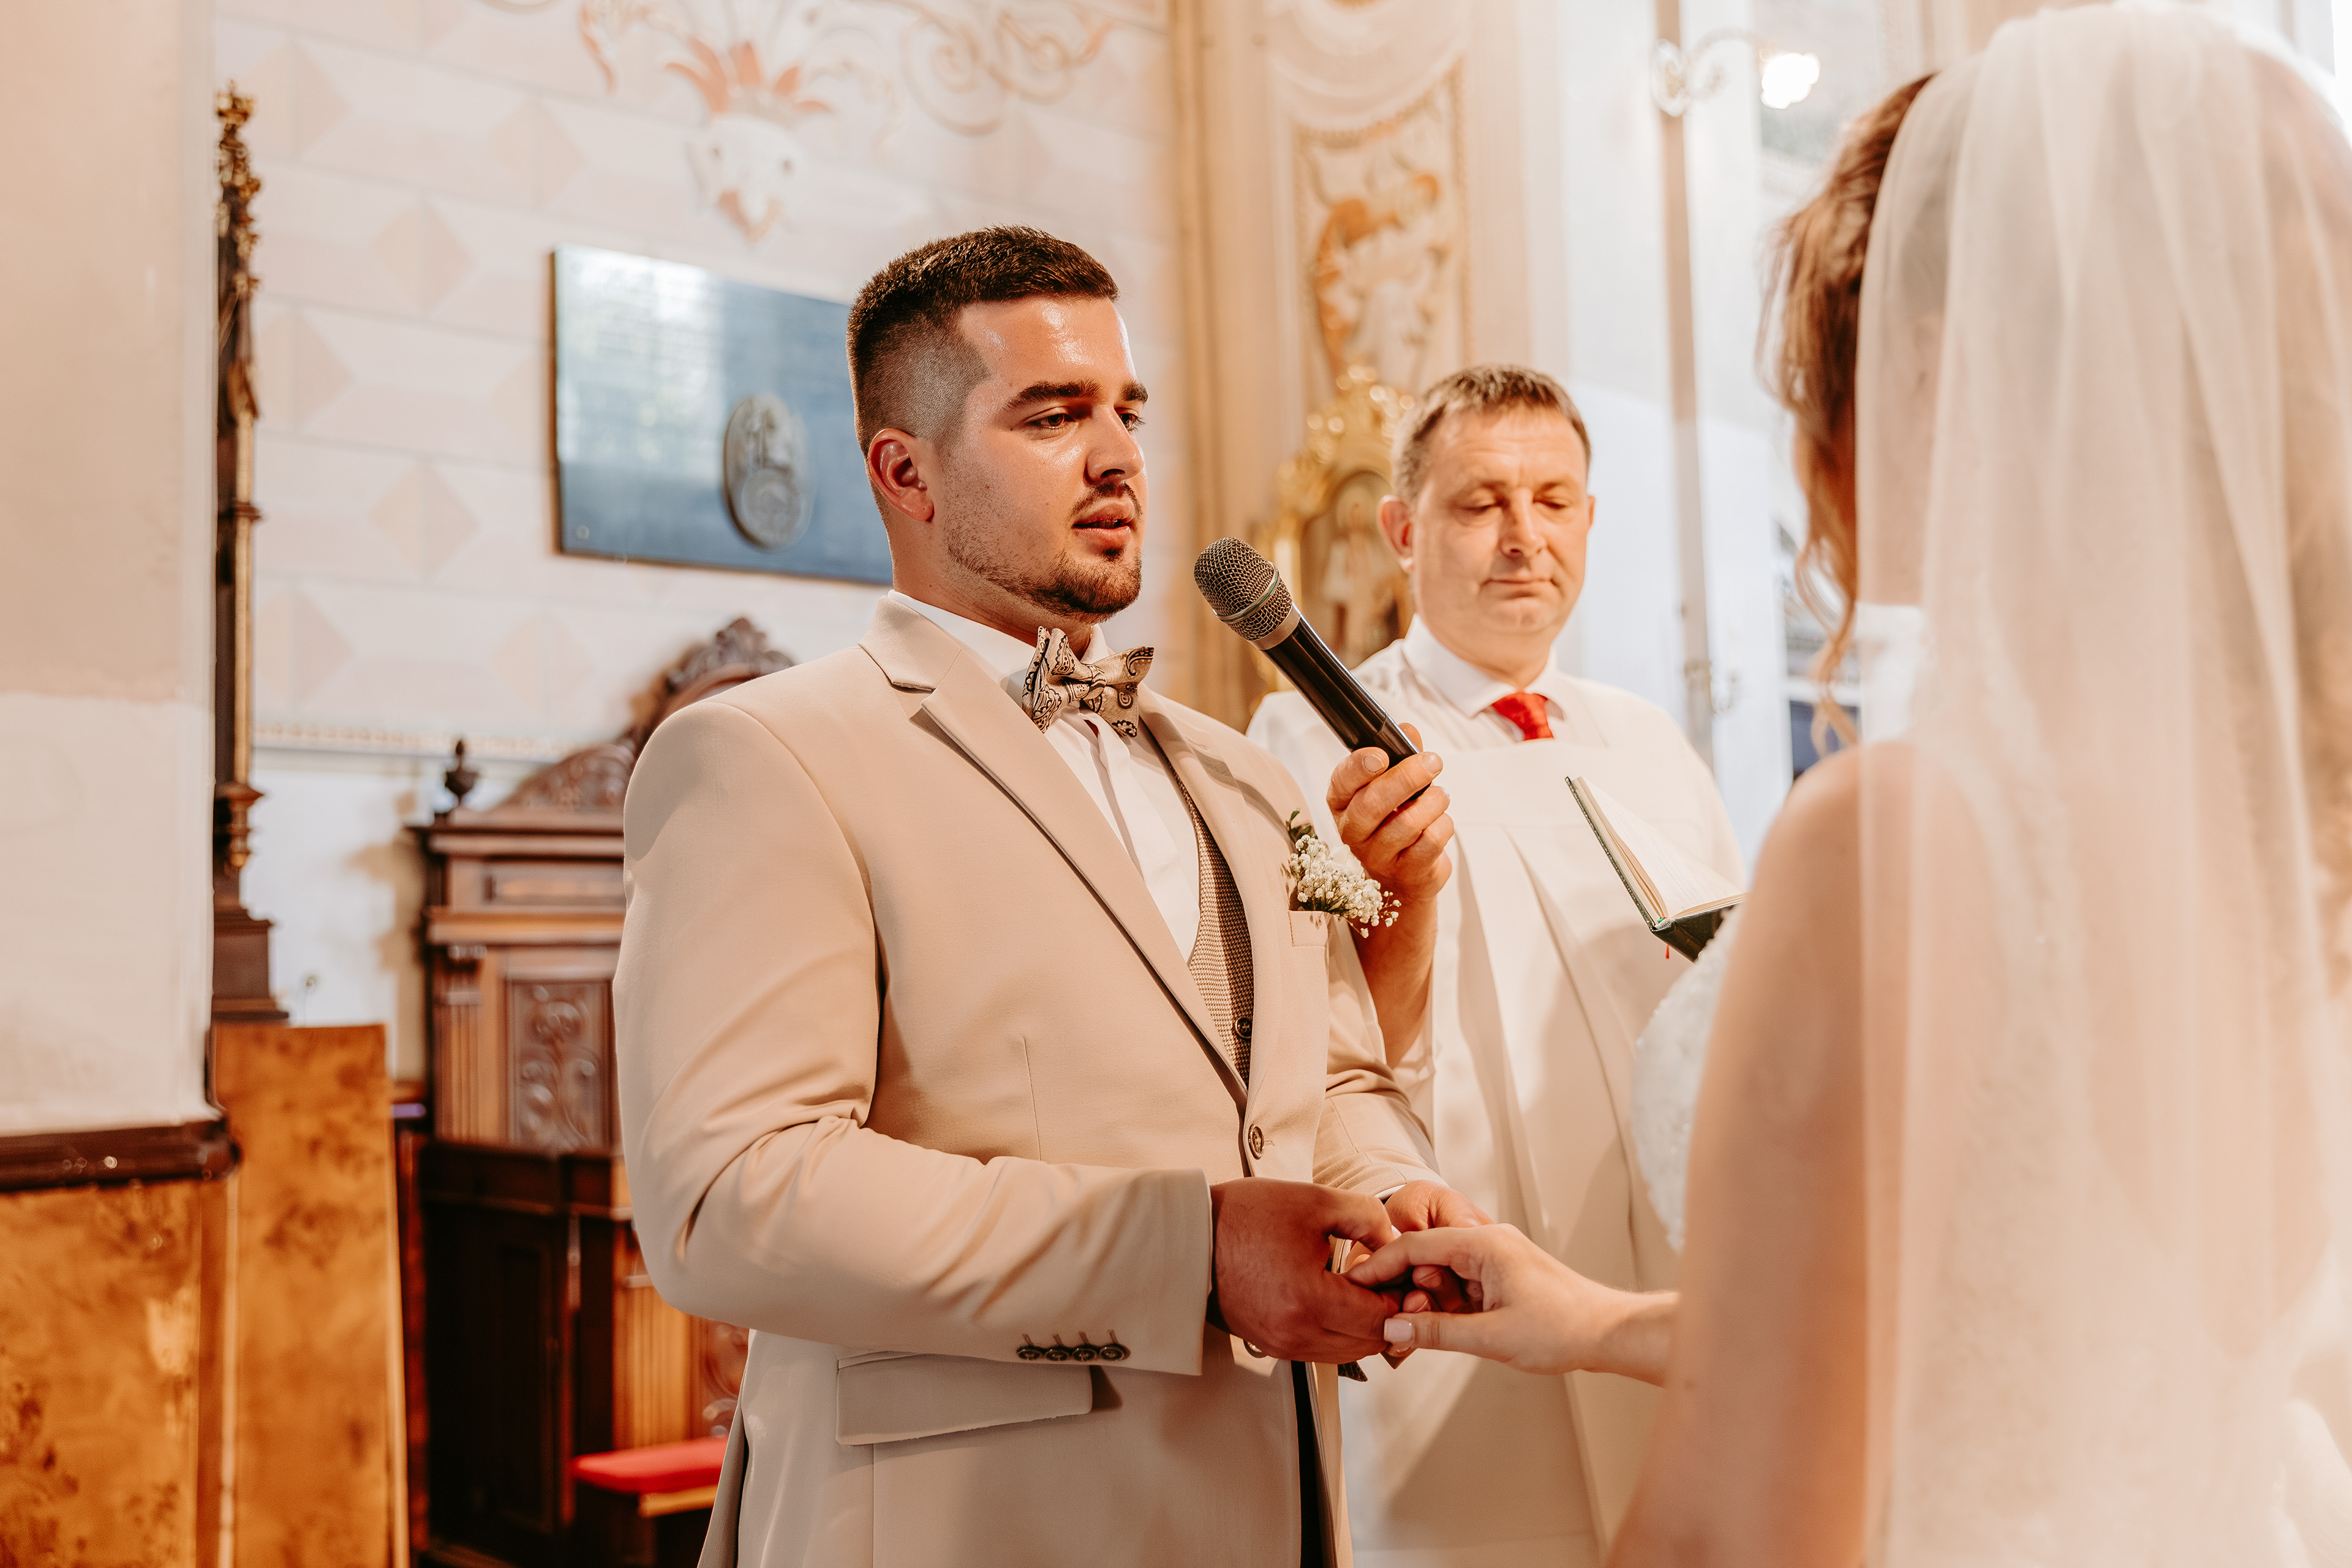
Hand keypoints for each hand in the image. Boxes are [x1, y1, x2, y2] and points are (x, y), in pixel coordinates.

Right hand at [1208, 1178, 1398, 1363]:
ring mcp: (1279, 1345)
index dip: (1400, 1295)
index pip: (1379, 1317)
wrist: (1190, 1236)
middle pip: (1367, 1343)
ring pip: (1346, 1352)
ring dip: (1363, 1326)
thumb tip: (1393, 1240)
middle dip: (1387, 1314)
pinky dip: (1337, 1331)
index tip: (1403, 1272)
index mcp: (1309, 1302)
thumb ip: (1366, 1217)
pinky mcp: (1269, 1344)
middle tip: (1392, 1282)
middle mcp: (1294, 1335)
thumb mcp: (1314, 1202)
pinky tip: (1336, 1300)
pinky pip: (1320, 1350)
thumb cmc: (1244, 1217)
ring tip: (1364, 1289)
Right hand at [1325, 725, 1451, 906]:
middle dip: (1408, 777)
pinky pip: (1429, 842)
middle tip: (1433, 762)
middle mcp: (1352, 831)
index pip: (1342, 781)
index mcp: (1343, 803)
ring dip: (1433, 802)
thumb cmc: (1396, 822)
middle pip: (1373, 802)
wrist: (1406, 876)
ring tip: (1440, 796)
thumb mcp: (1395, 787)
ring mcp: (1377, 856)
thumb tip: (1408, 731)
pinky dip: (1443, 826)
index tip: (1382, 755)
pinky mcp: (1405, 873)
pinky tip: (1440, 822)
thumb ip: (1402, 756)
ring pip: (1407, 822)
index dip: (1359, 766)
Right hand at [1345, 1224, 1676, 1383]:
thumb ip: (1436, 1331)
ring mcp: (1498, 1258)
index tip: (1354, 1281)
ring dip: (1430, 1301)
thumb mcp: (1491, 1336)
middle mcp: (1489, 1242)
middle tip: (1397, 1320)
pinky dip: (1449, 1306)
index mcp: (1484, 1243)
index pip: (1415, 1245)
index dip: (1380, 1265)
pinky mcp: (1504, 1276)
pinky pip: (1462, 1286)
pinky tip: (1446, 1328)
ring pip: (1444, 1274)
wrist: (1609, 1334)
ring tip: (1428, 1329)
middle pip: (1427, 1257)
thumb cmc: (1563, 1328)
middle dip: (1408, 1289)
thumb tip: (1393, 1326)